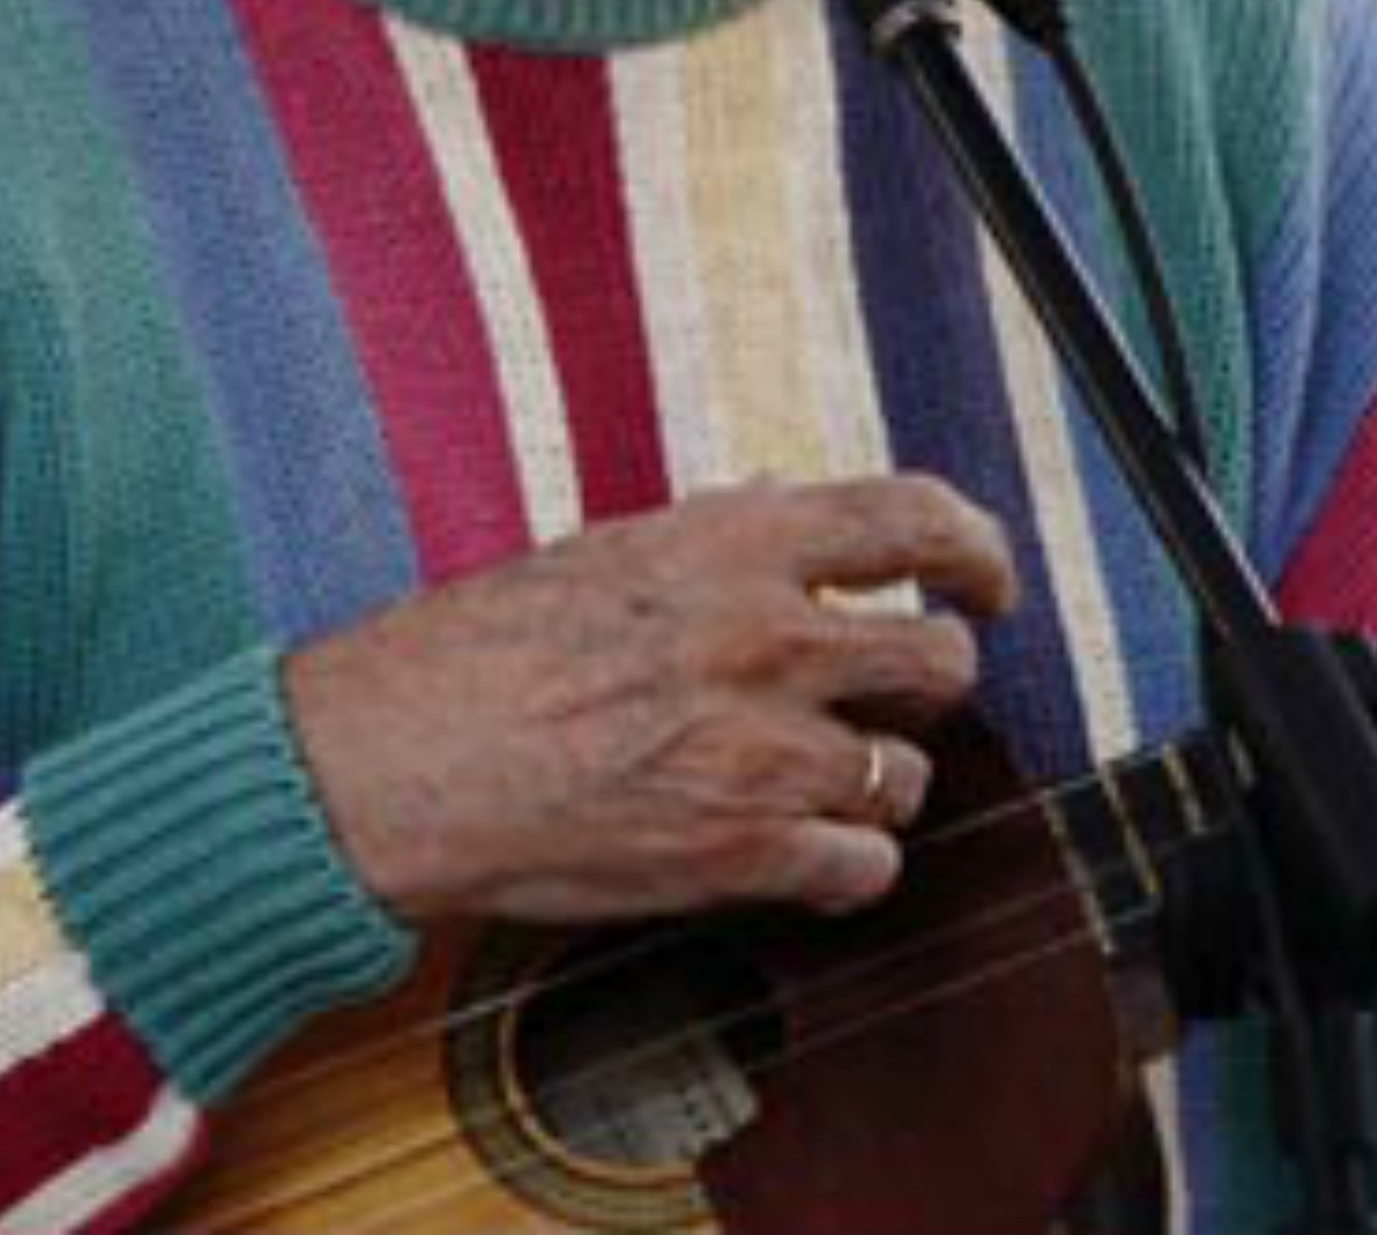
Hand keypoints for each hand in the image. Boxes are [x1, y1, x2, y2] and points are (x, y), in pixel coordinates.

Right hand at [281, 477, 1016, 926]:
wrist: (391, 763)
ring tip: (797, 784)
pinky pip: (866, 868)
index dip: (977, 554)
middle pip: (940, 664)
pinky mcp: (744, 852)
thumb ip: (712, 539)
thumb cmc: (469, 655)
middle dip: (922, 689)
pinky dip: (841, 868)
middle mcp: (765, 638)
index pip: (915, 521)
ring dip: (868, 785)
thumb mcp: (598, 553)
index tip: (984, 586)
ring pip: (907, 776)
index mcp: (729, 545)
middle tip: (878, 704)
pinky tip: (788, 851)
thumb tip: (787, 509)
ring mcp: (762, 751)